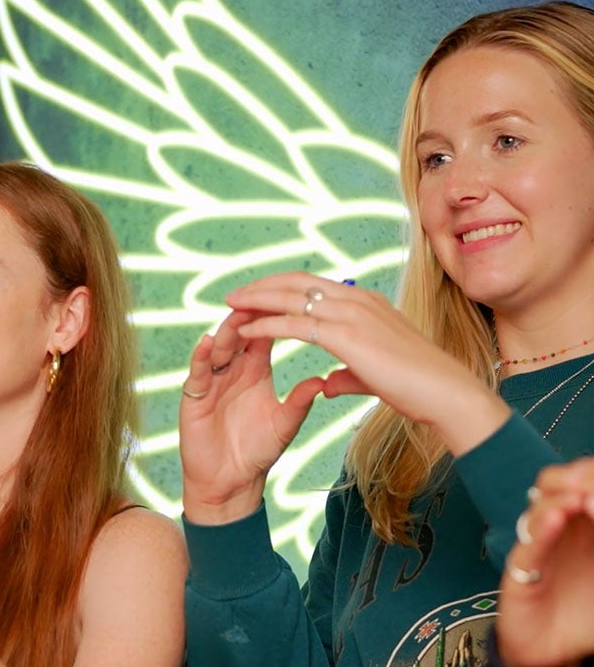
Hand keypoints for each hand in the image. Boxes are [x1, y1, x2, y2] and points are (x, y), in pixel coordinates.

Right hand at [178, 318, 323, 524]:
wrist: (231, 480)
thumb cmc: (257, 451)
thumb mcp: (284, 424)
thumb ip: (299, 402)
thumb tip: (322, 381)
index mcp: (256, 368)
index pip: (263, 332)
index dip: (273, 314)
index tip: (287, 298)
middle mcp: (232, 368)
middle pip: (240, 332)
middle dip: (249, 314)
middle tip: (260, 296)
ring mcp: (212, 380)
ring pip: (219, 347)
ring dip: (228, 330)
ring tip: (238, 315)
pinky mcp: (195, 396)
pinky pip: (198, 372)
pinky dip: (202, 356)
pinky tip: (209, 343)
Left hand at [220, 271, 507, 454]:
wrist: (444, 393)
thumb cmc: (416, 387)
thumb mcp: (373, 375)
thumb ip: (347, 374)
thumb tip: (328, 384)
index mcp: (365, 302)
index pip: (313, 284)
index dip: (280, 287)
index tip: (256, 295)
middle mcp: (357, 299)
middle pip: (296, 282)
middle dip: (261, 286)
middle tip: (234, 295)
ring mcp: (352, 313)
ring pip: (290, 297)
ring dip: (256, 300)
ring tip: (230, 307)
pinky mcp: (345, 334)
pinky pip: (294, 324)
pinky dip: (266, 325)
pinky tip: (245, 331)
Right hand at [498, 458, 593, 666]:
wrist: (557, 652)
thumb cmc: (587, 613)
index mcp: (586, 524)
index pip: (583, 482)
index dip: (590, 474)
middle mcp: (561, 529)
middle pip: (557, 484)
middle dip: (576, 477)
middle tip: (587, 483)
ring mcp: (539, 546)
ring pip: (539, 508)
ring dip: (559, 498)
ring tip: (578, 499)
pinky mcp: (520, 570)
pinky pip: (529, 545)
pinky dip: (543, 529)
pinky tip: (558, 518)